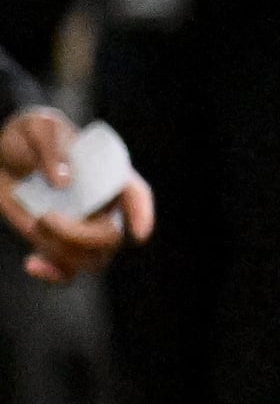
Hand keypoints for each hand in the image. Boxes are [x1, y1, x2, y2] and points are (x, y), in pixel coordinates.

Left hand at [1, 109, 153, 283]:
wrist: (3, 154)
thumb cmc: (28, 135)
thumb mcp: (38, 128)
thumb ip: (51, 148)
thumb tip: (64, 181)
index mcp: (107, 175)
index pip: (136, 195)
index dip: (142, 215)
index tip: (137, 234)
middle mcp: (102, 206)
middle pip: (110, 236)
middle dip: (79, 235)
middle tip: (45, 218)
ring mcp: (82, 227)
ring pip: (91, 259)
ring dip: (61, 250)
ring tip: (35, 224)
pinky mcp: (58, 242)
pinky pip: (67, 272)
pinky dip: (52, 274)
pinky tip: (31, 264)